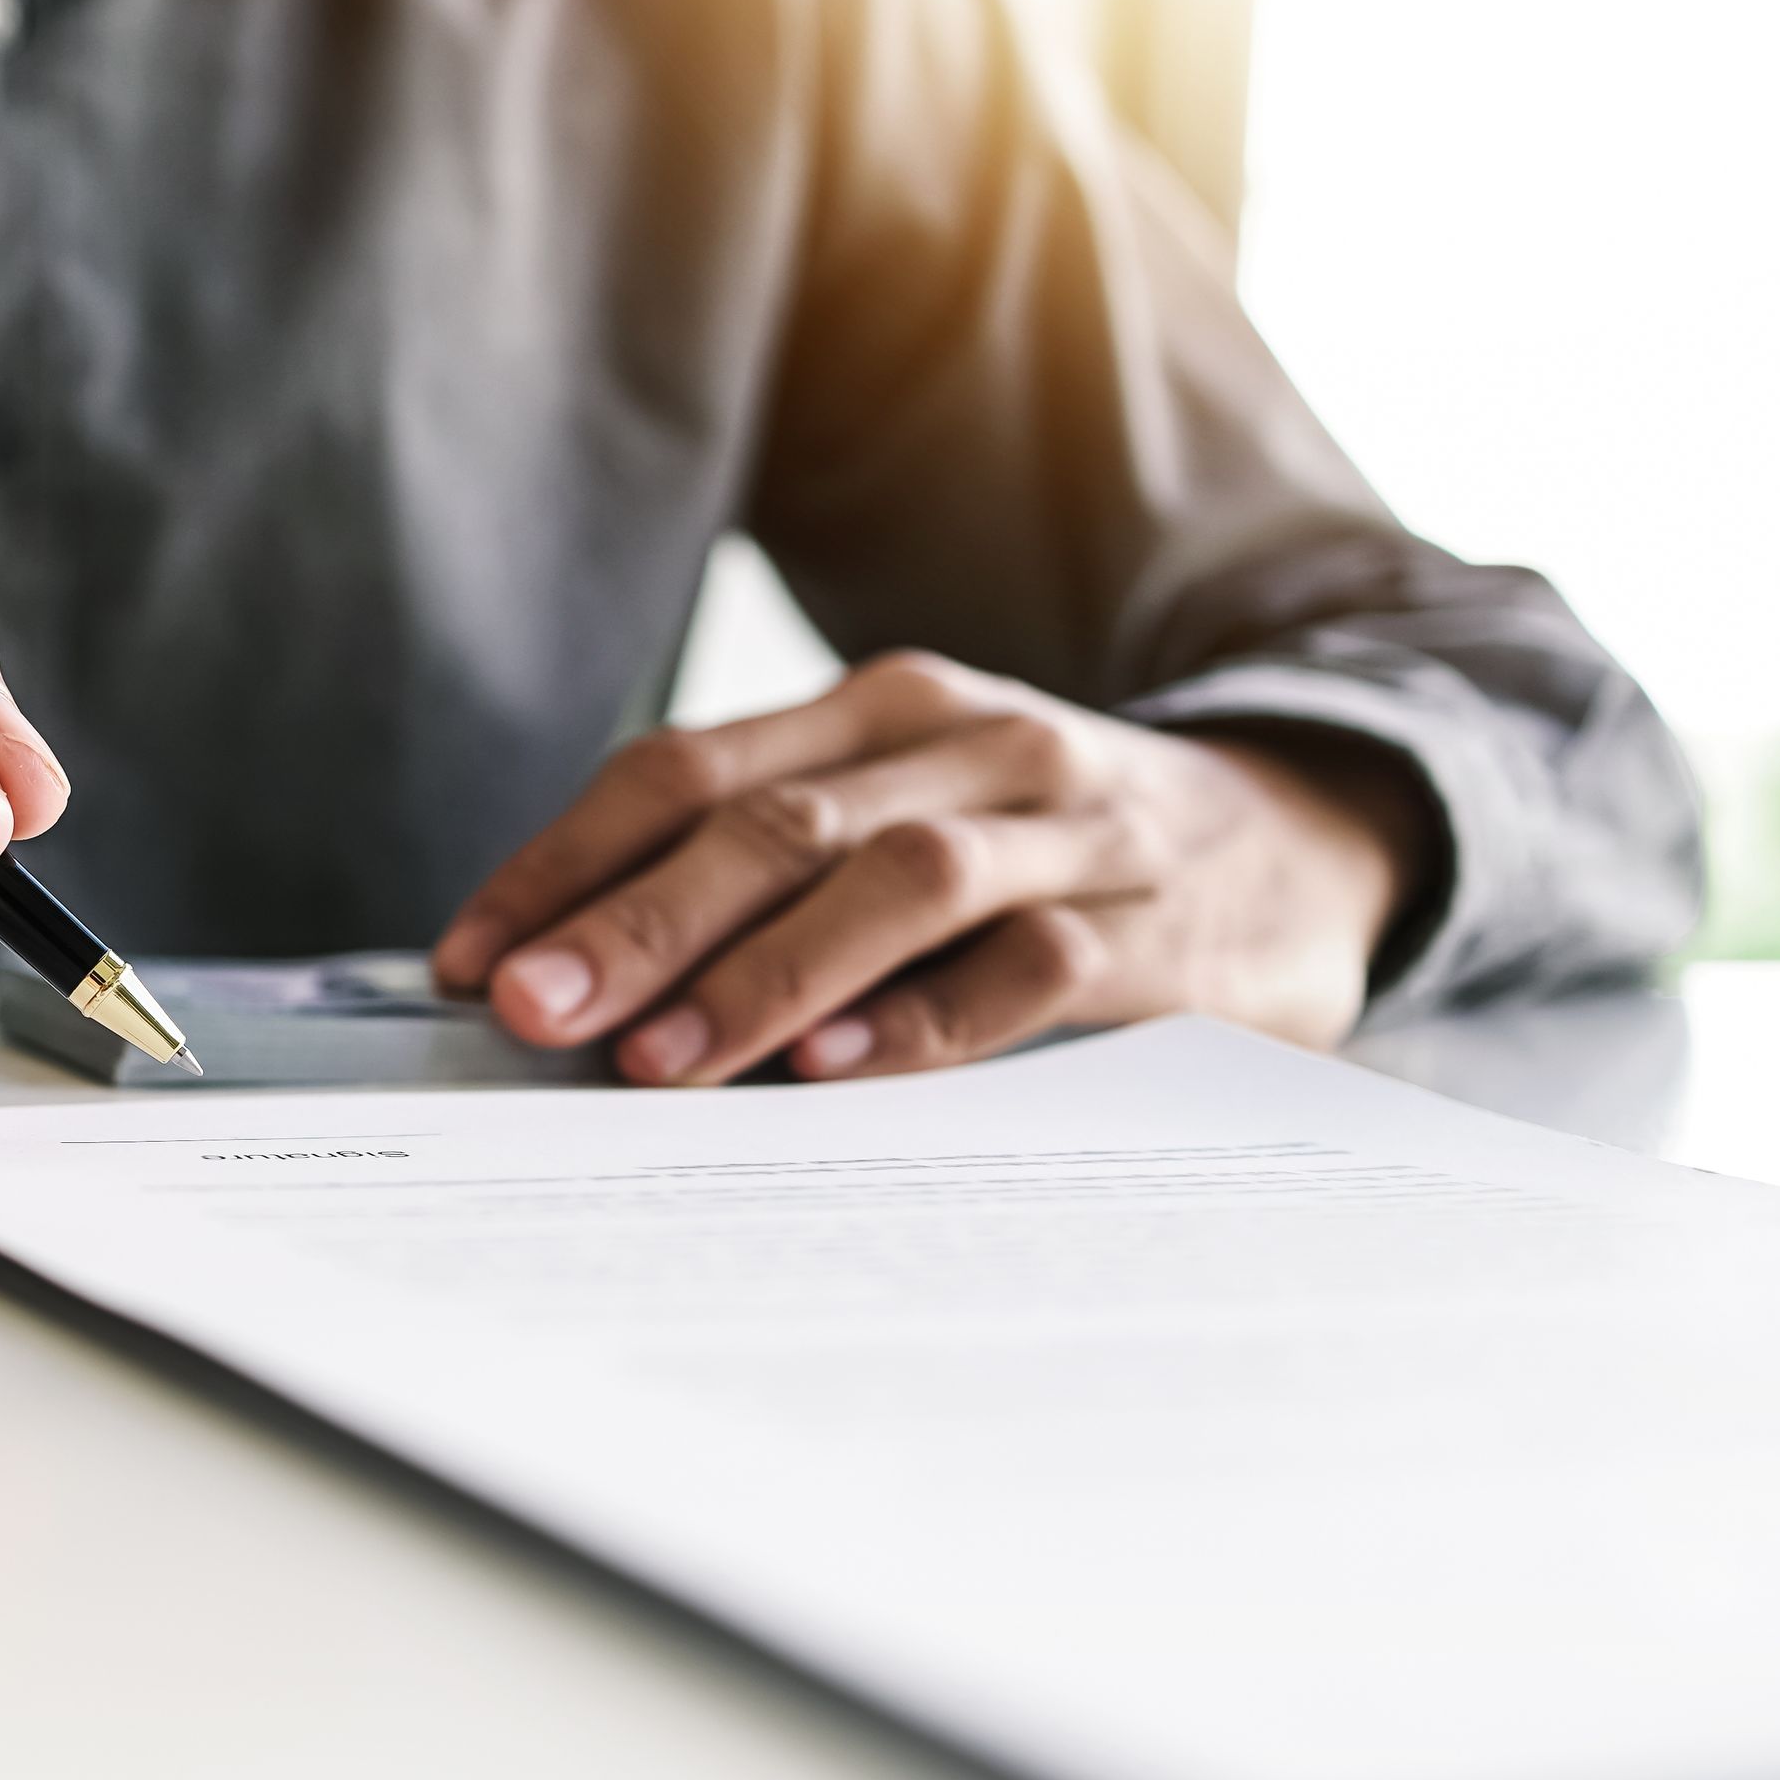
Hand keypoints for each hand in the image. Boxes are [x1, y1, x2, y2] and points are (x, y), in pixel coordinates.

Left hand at [430, 651, 1429, 1085]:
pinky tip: (837, 1072)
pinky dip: (926, 1019)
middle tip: (532, 1015)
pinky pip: (1033, 965)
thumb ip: (764, 875)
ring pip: (895, 880)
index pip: (684, 770)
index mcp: (878, 707)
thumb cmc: (1050, 850)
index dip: (565, 866)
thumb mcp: (907, 815)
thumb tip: (561, 983)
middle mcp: (967, 743)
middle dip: (633, 924)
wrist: (1312, 836)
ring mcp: (1072, 826)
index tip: (468, 965)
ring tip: (656, 1063)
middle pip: (771, 824)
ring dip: (763, 976)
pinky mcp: (1163, 925)